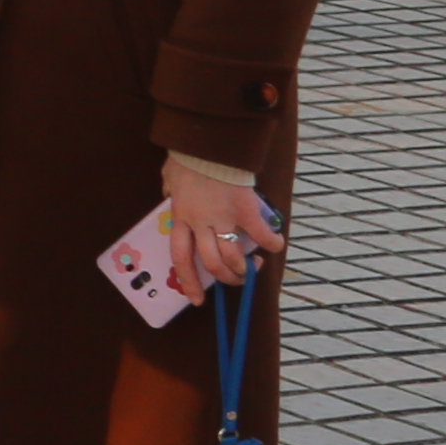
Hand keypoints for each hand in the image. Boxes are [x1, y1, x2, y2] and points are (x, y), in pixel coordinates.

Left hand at [162, 154, 284, 290]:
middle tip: (235, 281)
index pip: (181, 258)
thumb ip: (170, 193)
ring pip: (233, 256)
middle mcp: (199, 223)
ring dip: (244, 268)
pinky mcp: (244, 209)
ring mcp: (222, 218)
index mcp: (180, 218)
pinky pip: (260, 234)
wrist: (206, 144)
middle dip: (225, 278)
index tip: (196, 300)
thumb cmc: (186, 160)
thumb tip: (169, 195)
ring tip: (253, 268)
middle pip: (211, 263)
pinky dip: (271, 242)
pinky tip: (276, 245)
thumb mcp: (170, 180)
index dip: (189, 282)